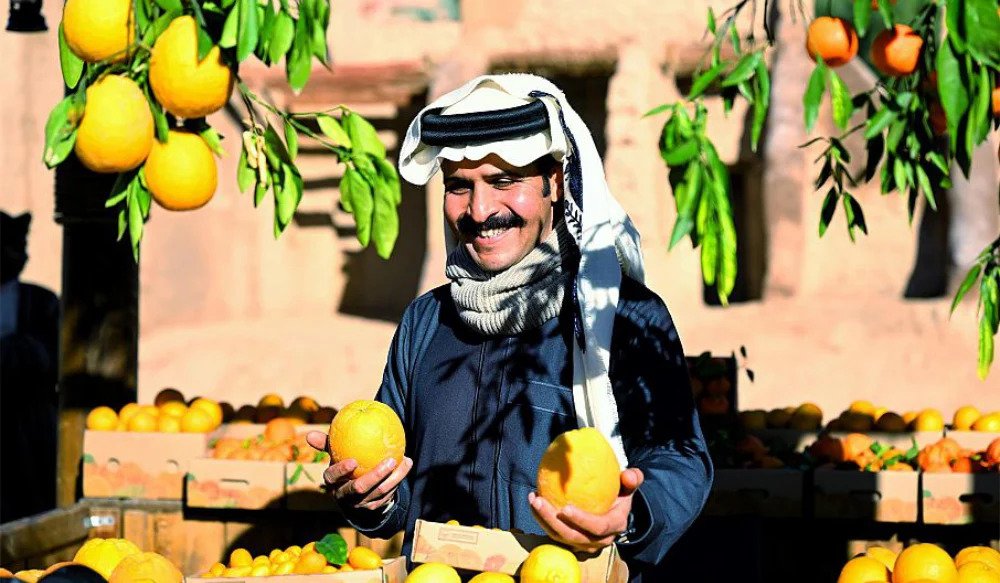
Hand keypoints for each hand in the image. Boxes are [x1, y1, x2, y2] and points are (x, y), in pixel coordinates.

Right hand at [305, 431, 412, 511]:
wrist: (354, 492)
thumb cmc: (344, 466)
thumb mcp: (335, 455)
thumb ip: (326, 444)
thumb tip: (308, 435)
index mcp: (332, 482)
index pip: (332, 478)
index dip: (341, 470)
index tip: (353, 460)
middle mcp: (344, 496)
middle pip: (359, 488)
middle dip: (375, 476)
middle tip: (390, 461)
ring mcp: (360, 504)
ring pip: (378, 492)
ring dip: (394, 478)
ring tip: (404, 461)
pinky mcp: (373, 507)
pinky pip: (387, 496)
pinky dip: (398, 481)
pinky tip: (406, 465)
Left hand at [529, 468, 643, 552]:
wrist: (614, 510)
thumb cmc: (620, 493)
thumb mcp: (629, 485)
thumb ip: (632, 479)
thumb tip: (628, 475)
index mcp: (614, 525)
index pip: (597, 527)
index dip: (581, 520)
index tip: (565, 508)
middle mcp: (598, 540)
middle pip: (573, 536)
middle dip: (553, 521)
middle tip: (539, 501)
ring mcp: (583, 543)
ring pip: (560, 536)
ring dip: (543, 520)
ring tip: (533, 500)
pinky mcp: (571, 540)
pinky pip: (554, 532)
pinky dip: (542, 519)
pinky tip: (534, 501)